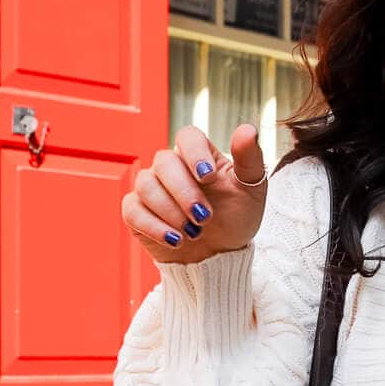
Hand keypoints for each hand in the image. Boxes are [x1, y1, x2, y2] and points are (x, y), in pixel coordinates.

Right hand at [122, 124, 267, 263]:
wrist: (221, 255)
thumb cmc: (236, 218)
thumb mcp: (251, 190)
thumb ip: (250, 159)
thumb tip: (248, 129)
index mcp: (199, 156)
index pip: (187, 136)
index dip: (194, 153)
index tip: (208, 177)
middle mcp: (171, 167)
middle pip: (164, 162)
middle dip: (184, 192)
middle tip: (205, 217)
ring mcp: (151, 188)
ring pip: (146, 185)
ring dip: (171, 212)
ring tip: (194, 233)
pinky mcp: (137, 212)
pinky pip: (133, 211)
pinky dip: (154, 227)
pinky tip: (176, 241)